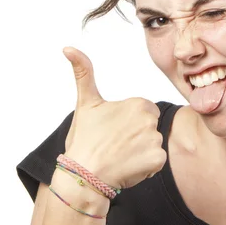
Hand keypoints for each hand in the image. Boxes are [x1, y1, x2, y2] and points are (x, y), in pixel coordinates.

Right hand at [62, 46, 166, 189]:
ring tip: (120, 157)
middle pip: (150, 128)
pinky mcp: (157, 160)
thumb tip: (68, 47)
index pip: (144, 113)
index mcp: (138, 104)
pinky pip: (156, 163)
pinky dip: (145, 168)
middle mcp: (150, 120)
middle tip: (116, 145)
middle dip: (137, 137)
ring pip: (153, 145)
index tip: (113, 131)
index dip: (129, 124)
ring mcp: (154, 140)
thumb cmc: (84, 140)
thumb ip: (84, 73)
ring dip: (141, 153)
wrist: (82, 176)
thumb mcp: (85, 103)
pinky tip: (128, 168)